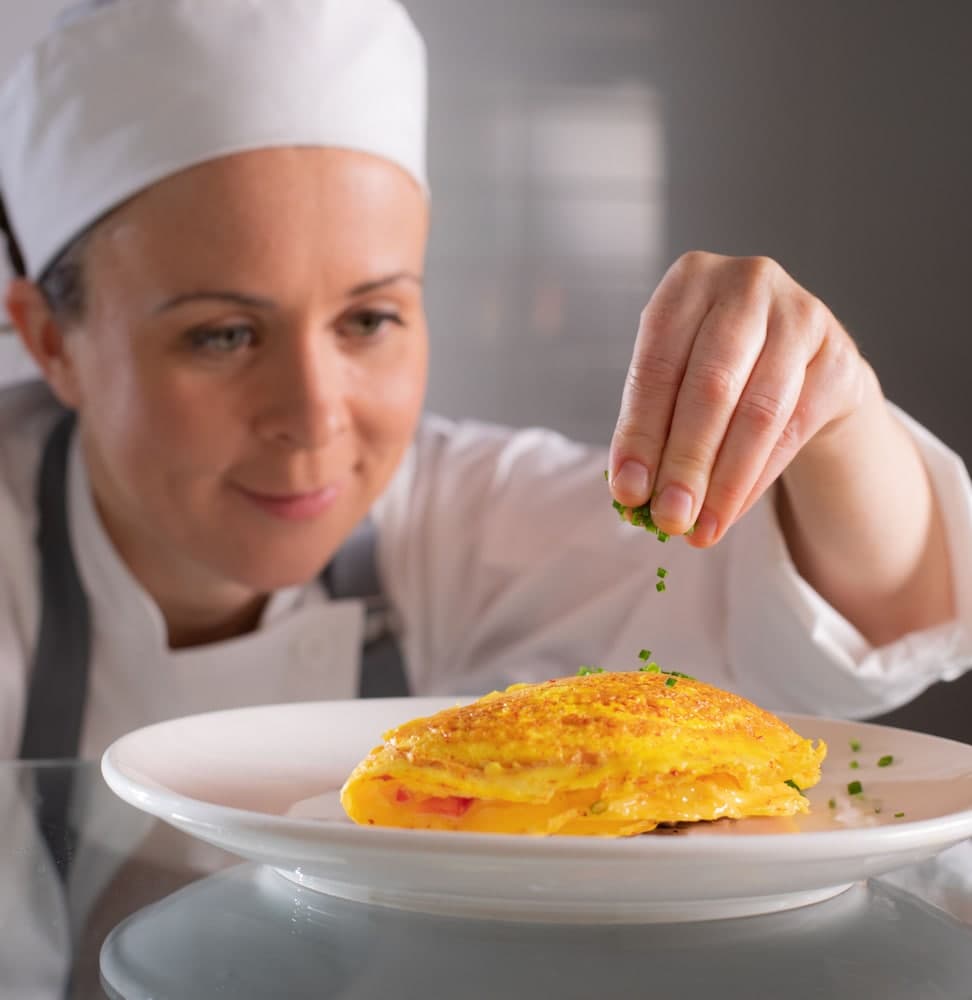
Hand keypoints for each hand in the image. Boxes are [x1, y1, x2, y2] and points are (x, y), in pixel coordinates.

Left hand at [609, 251, 867, 546]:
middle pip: (711, 387)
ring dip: (724, 481)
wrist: (798, 356)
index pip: (657, 366)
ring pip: (758, 412)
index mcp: (688, 281)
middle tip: (668, 520)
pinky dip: (756, 479)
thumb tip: (631, 491)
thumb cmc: (715, 365)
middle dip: (685, 463)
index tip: (627, 491)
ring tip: (699, 529)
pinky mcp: (840, 356)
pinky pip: (793, 429)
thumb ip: (652, 424)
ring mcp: (801, 315)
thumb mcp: (673, 377)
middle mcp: (747, 285)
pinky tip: (730, 512)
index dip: (640, 434)